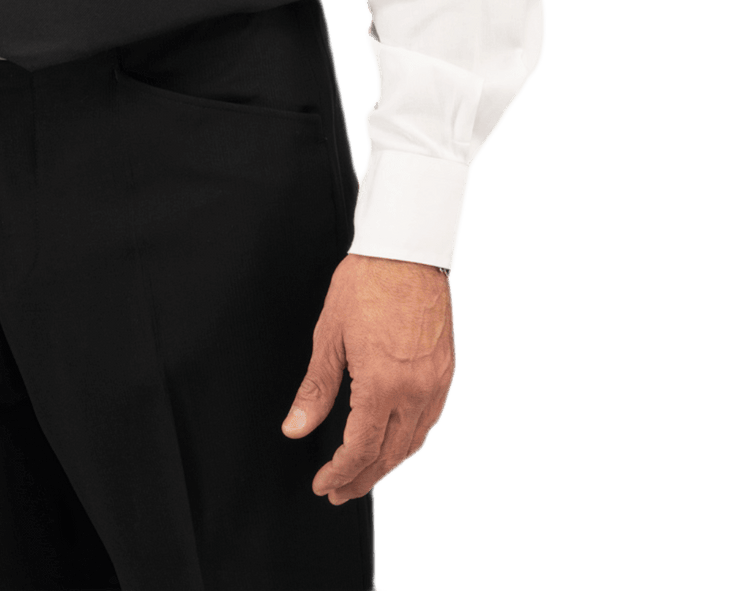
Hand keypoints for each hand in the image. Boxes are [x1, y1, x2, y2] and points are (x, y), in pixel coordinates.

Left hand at [281, 254, 455, 503]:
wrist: (406, 252)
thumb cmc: (366, 284)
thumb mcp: (329, 336)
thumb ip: (315, 389)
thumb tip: (295, 428)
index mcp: (382, 384)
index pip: (360, 449)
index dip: (340, 472)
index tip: (323, 484)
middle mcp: (414, 391)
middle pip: (389, 455)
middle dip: (362, 478)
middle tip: (339, 490)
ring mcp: (436, 384)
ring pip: (413, 443)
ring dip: (387, 464)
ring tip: (363, 473)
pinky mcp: (447, 373)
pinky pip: (430, 421)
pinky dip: (410, 440)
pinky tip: (394, 441)